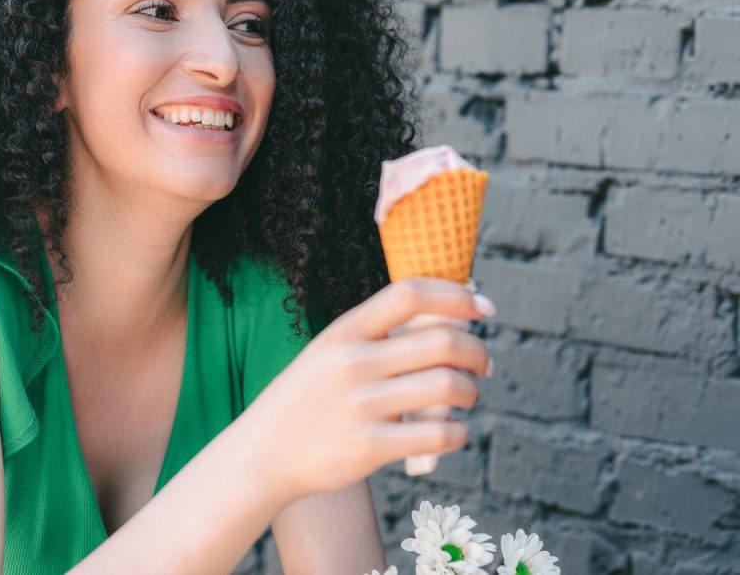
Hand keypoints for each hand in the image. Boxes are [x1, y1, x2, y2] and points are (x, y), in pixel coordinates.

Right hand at [240, 278, 493, 502]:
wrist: (263, 454)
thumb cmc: (306, 400)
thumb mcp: (328, 353)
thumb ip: (375, 336)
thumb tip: (448, 321)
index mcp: (343, 332)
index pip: (409, 294)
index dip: (455, 295)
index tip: (484, 307)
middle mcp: (353, 363)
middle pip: (443, 341)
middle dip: (477, 352)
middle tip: (484, 366)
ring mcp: (361, 406)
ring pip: (449, 386)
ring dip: (471, 392)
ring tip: (467, 398)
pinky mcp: (370, 447)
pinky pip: (439, 435)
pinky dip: (459, 433)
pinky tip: (453, 433)